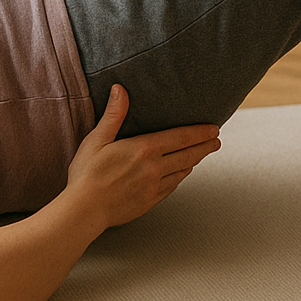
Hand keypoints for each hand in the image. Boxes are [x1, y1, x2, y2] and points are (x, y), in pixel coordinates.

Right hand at [66, 84, 221, 229]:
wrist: (84, 211)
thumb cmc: (87, 174)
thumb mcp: (97, 139)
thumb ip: (113, 114)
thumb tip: (120, 89)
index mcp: (144, 149)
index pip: (180, 137)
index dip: (200, 132)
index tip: (213, 129)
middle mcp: (154, 168)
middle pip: (187, 154)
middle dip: (204, 147)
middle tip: (216, 141)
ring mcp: (153, 187)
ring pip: (182, 171)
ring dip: (194, 161)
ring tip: (201, 154)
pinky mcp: (149, 202)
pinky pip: (172, 187)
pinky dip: (180, 177)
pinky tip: (181, 174)